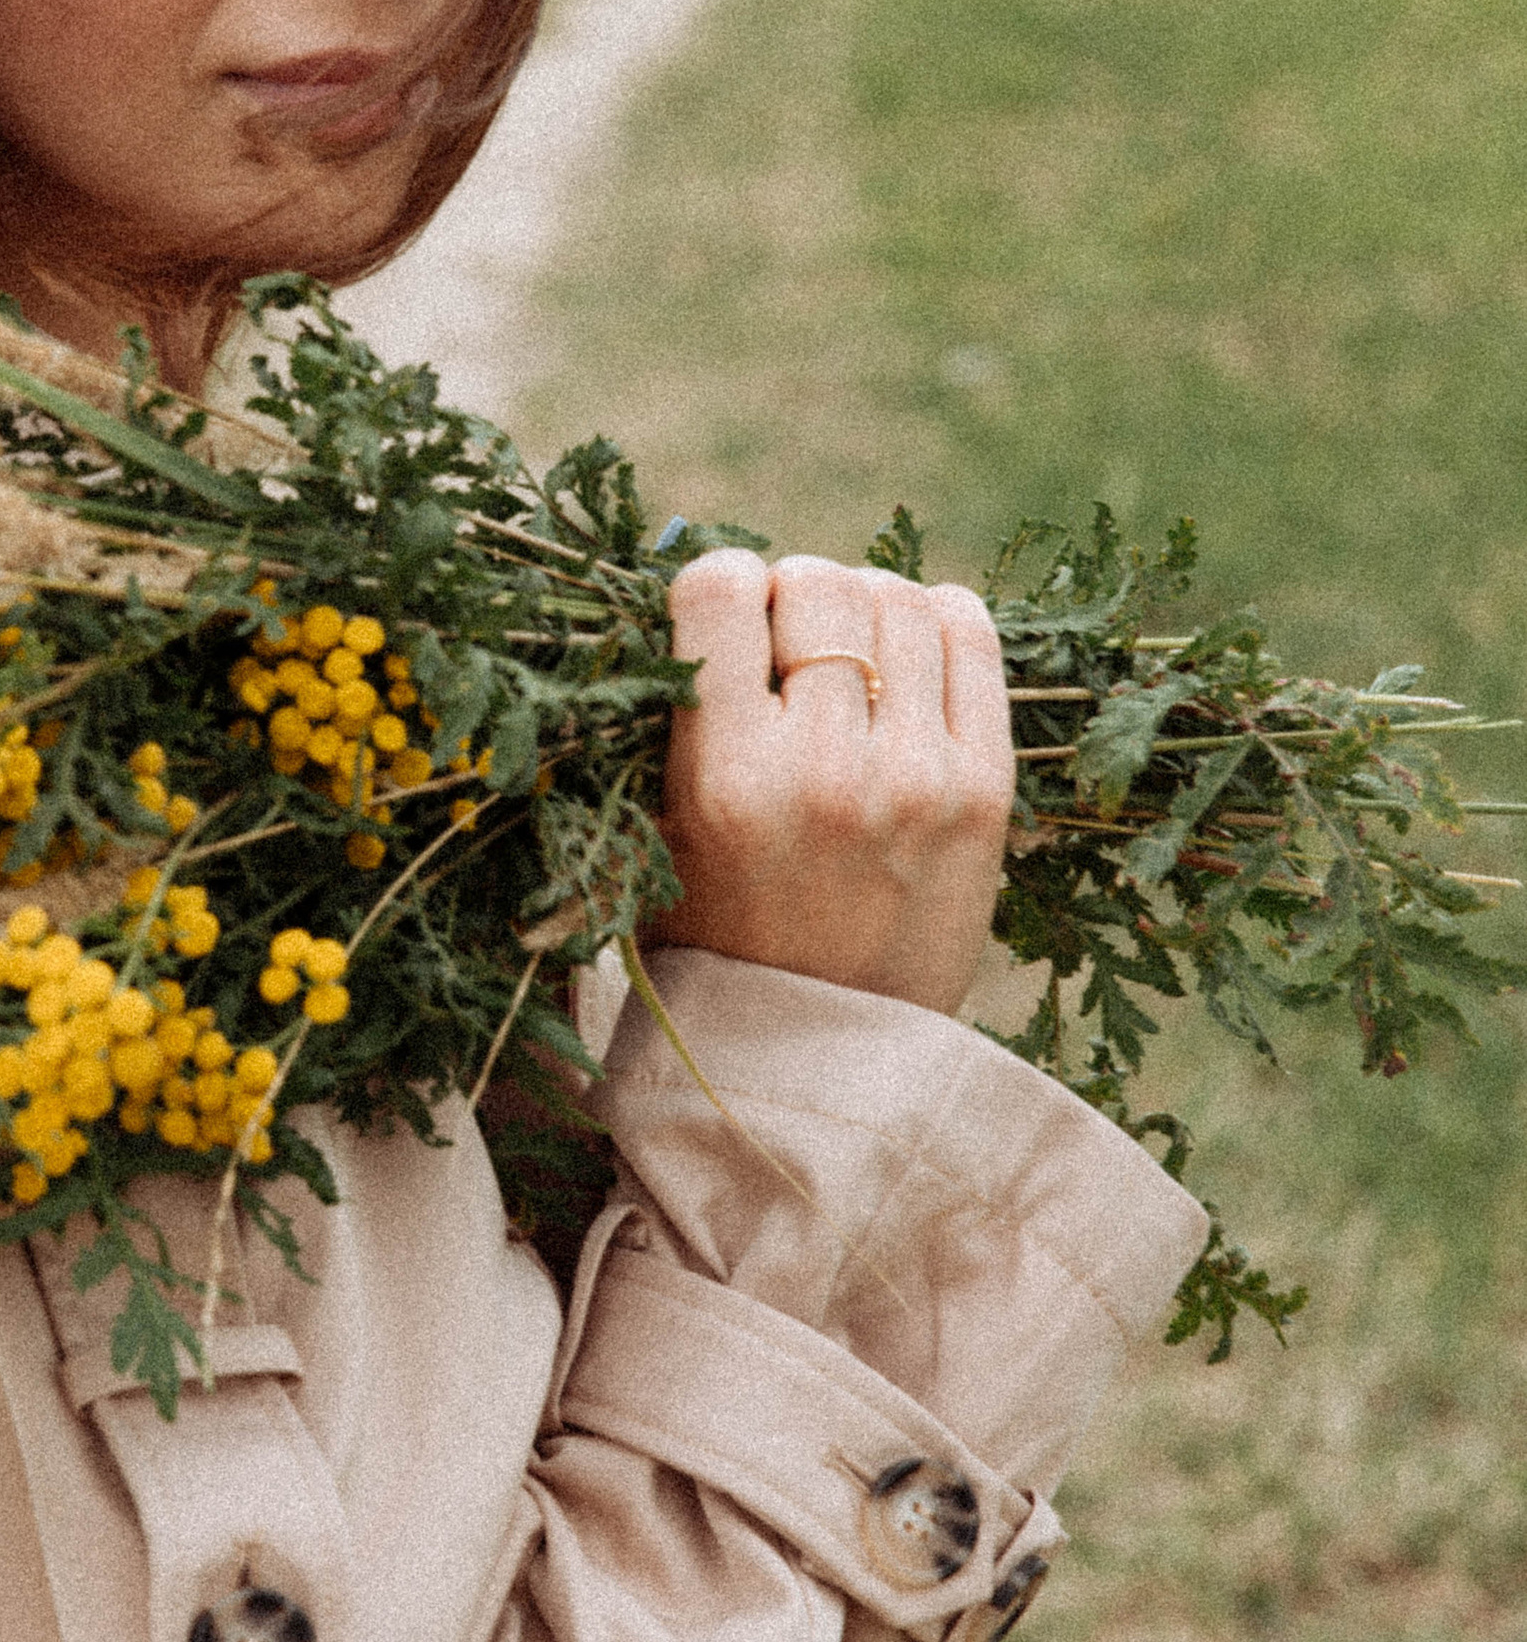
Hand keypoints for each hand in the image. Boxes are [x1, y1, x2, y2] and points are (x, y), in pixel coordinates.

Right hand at [654, 550, 1014, 1019]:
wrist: (826, 1059)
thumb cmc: (717, 940)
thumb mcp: (654, 841)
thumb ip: (669, 722)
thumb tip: (707, 588)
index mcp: (726, 785)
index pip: (718, 590)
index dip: (713, 587)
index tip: (719, 622)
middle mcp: (826, 772)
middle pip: (814, 582)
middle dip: (791, 597)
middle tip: (786, 648)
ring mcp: (919, 778)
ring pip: (896, 597)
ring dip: (863, 608)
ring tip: (848, 660)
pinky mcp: (988, 789)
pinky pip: (972, 635)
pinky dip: (935, 620)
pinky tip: (909, 656)